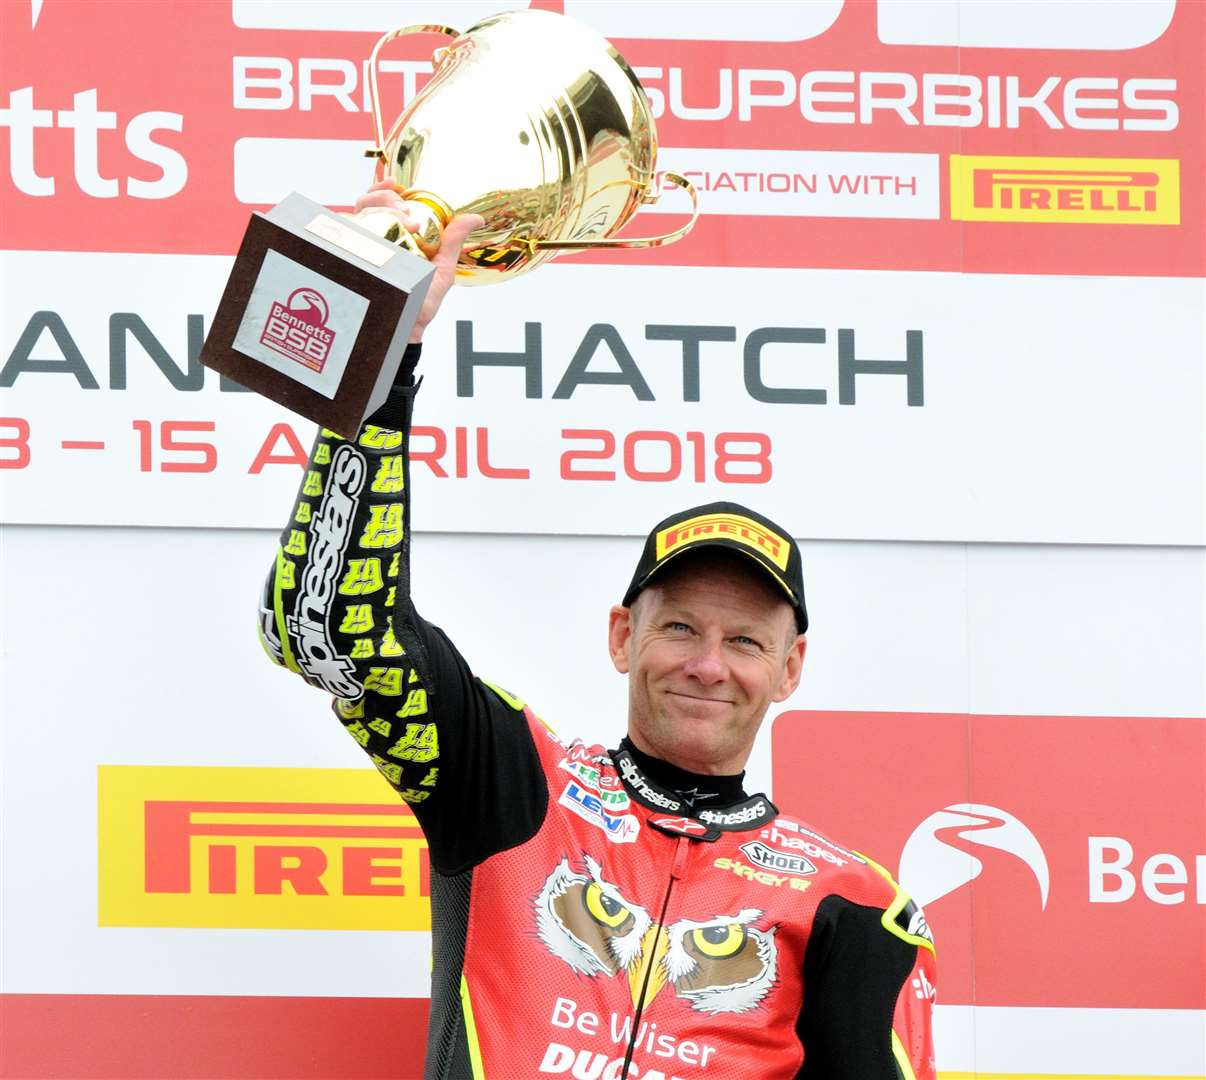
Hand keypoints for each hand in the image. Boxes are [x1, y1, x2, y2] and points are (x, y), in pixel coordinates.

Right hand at [355, 182, 484, 343]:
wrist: (405, 331)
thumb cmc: (421, 303)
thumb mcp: (442, 270)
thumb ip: (453, 242)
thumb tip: (476, 218)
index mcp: (395, 234)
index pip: (383, 201)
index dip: (385, 188)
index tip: (397, 186)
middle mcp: (375, 238)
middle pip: (367, 202)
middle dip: (384, 198)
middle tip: (404, 211)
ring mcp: (360, 250)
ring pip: (353, 215)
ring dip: (374, 209)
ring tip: (398, 220)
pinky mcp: (349, 262)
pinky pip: (339, 238)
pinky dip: (349, 225)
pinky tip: (365, 228)